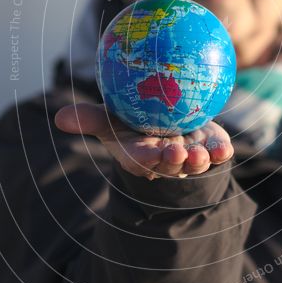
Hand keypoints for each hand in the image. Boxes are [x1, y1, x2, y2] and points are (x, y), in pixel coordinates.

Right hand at [54, 103, 233, 180]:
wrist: (166, 119)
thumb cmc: (132, 121)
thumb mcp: (108, 119)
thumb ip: (88, 119)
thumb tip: (59, 118)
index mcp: (140, 156)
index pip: (142, 161)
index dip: (148, 160)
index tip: (152, 154)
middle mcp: (166, 160)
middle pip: (171, 165)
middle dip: (175, 162)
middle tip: (178, 151)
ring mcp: (189, 157)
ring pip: (195, 164)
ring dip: (198, 161)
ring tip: (201, 154)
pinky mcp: (209, 149)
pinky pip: (216, 153)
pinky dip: (220, 152)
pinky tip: (223, 148)